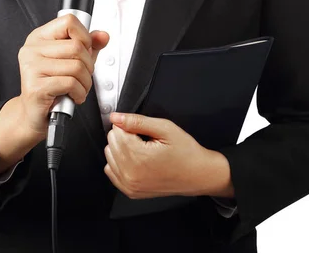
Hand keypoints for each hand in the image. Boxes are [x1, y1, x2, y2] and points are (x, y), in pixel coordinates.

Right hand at [17, 14, 109, 135]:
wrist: (34, 113)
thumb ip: (89, 46)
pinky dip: (79, 93)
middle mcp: (32, 49)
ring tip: (78, 88)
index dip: (84, 37)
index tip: (85, 51)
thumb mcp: (72, 60)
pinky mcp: (36, 87)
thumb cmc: (52, 86)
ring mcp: (32, 67)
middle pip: (77, 46)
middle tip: (83, 77)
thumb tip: (103, 36)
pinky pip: (71, 83)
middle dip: (89, 65)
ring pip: (77, 67)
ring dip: (86, 82)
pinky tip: (73, 96)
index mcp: (39, 38)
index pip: (69, 21)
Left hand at [104, 113, 233, 198]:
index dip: (129, 126)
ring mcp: (129, 185)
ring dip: (121, 149)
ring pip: (109, 156)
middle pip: (111, 144)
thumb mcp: (165, 129)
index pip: (116, 132)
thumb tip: (115, 117)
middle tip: (144, 139)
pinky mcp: (130, 191)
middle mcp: (130, 174)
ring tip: (142, 150)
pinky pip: (111, 171)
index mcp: (138, 157)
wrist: (198, 175)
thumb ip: (137, 121)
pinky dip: (119, 163)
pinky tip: (135, 160)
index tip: (142, 129)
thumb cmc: (186, 152)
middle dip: (125, 137)